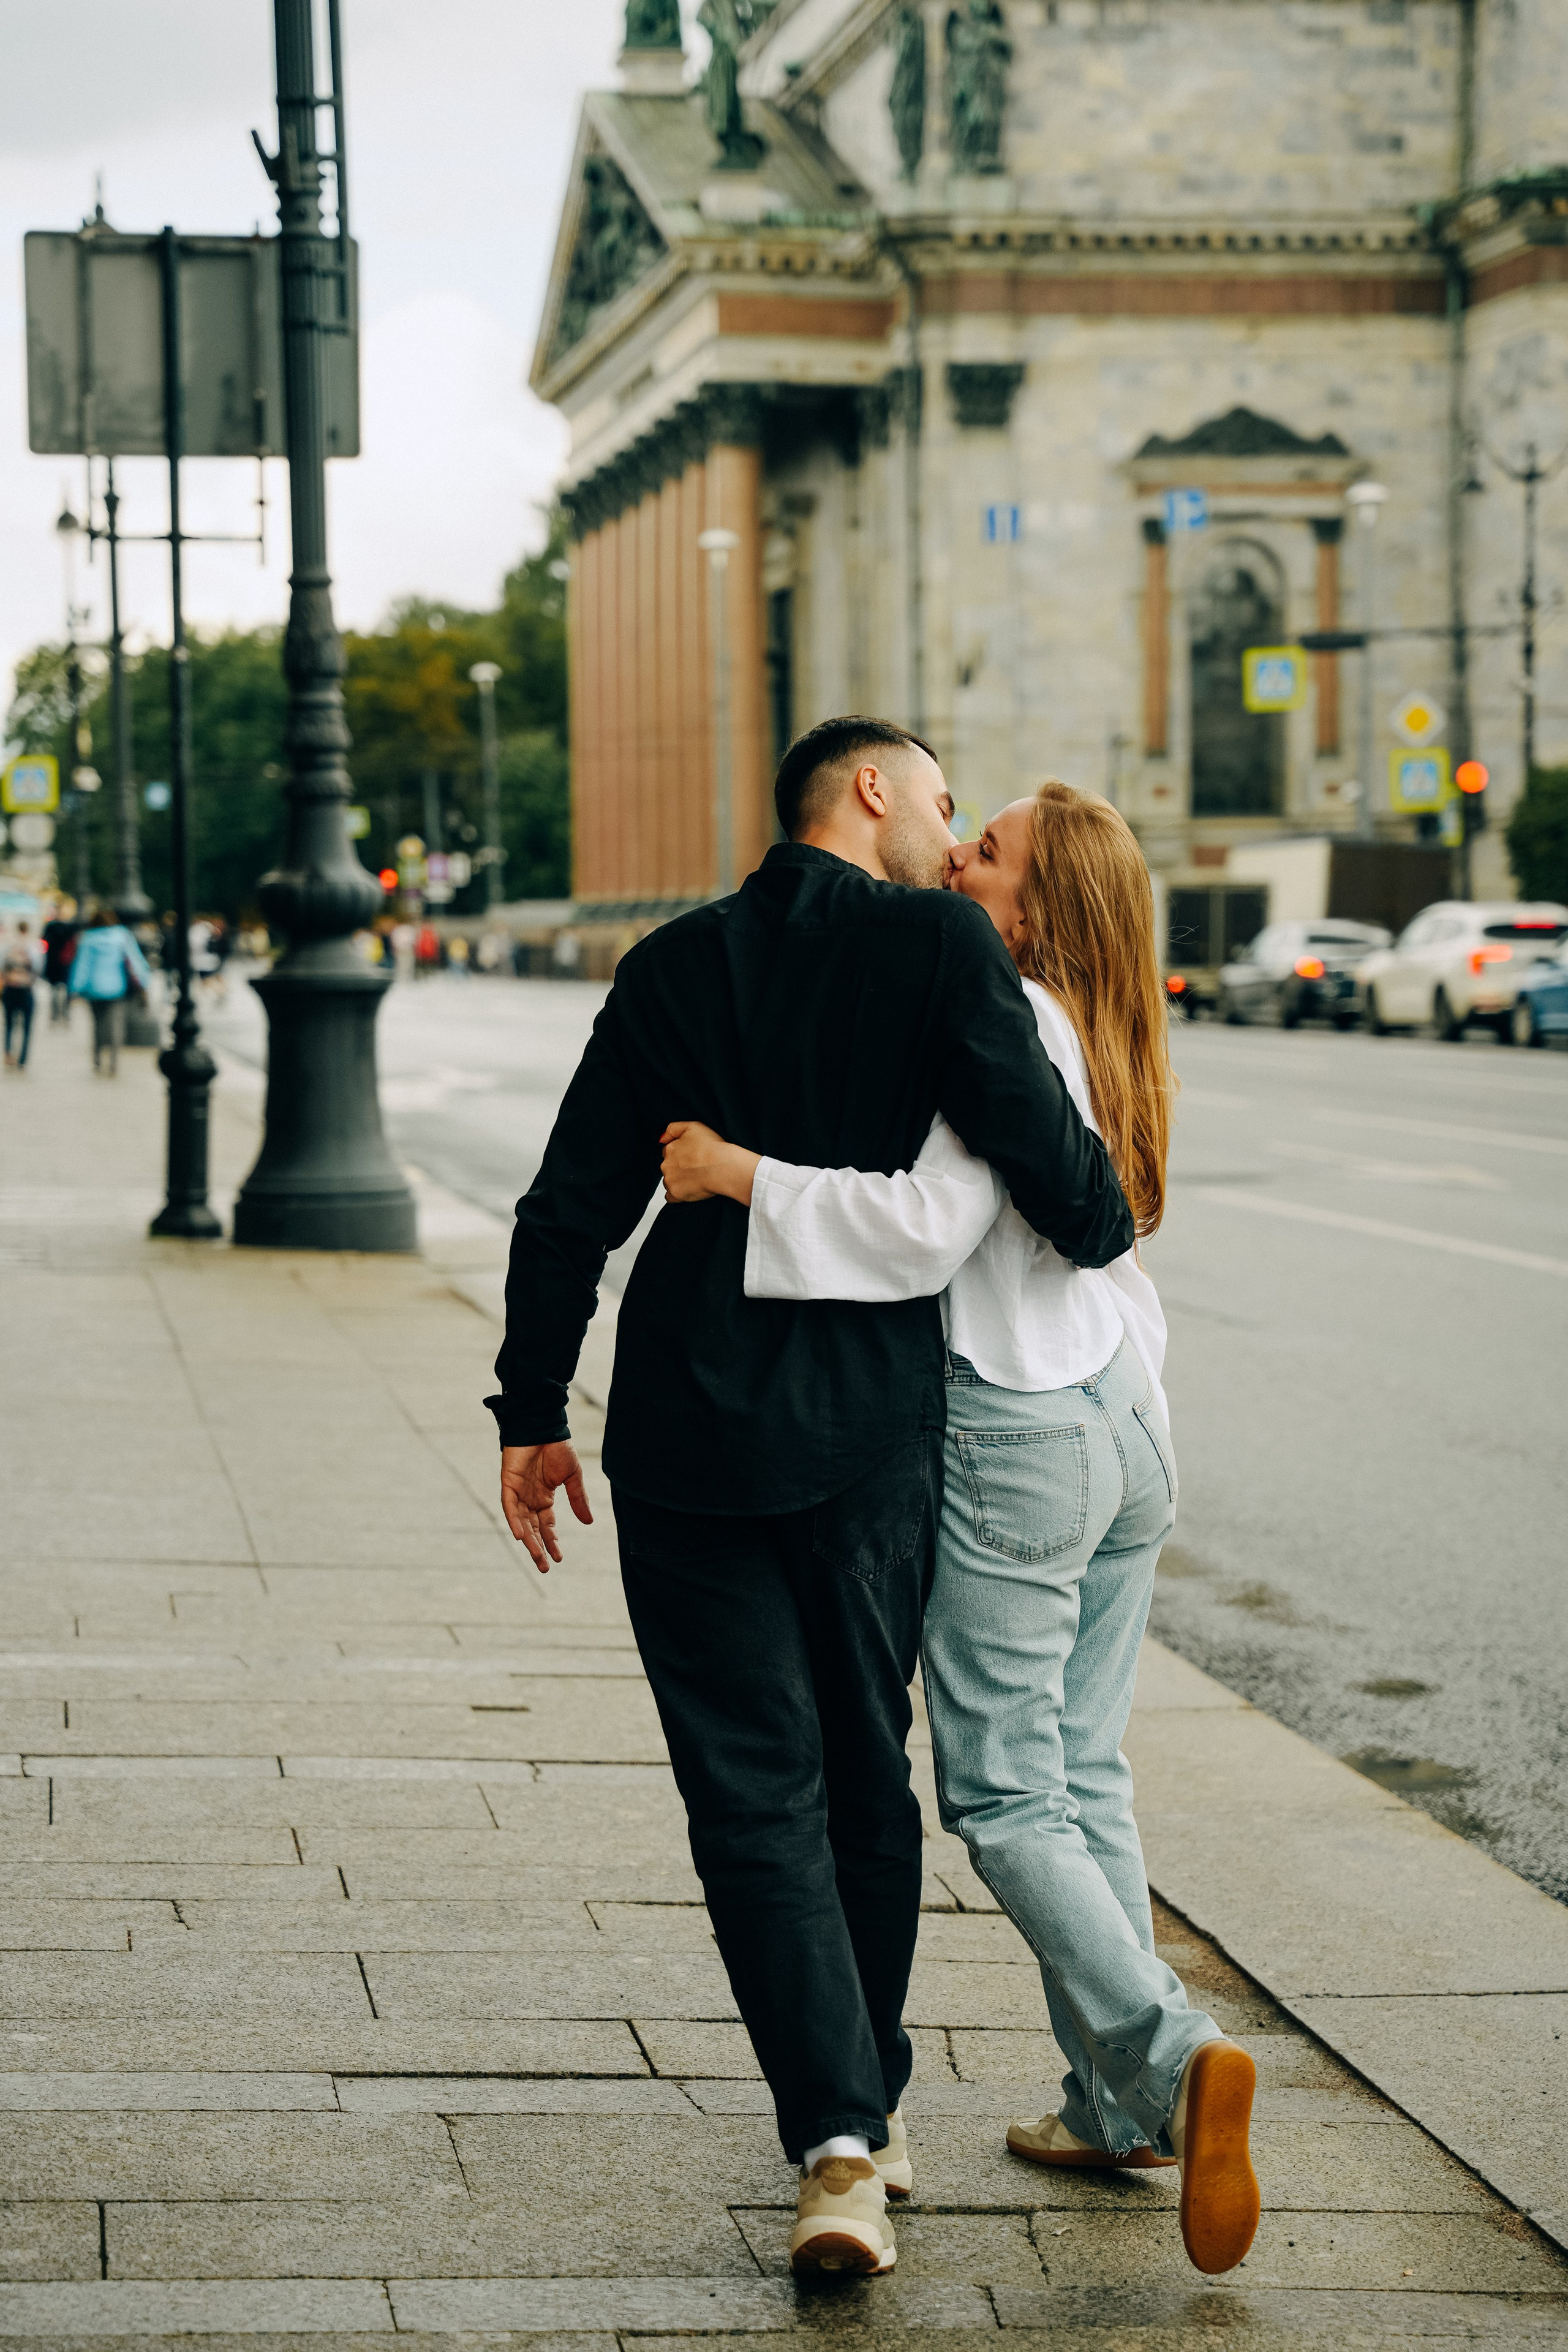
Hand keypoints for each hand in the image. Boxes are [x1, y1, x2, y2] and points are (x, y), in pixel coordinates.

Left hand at [500, 1442, 592, 1573]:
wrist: (544, 1427)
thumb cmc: (558, 1448)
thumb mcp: (573, 1477)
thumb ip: (578, 1499)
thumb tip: (589, 1522)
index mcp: (544, 1498)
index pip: (547, 1525)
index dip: (552, 1541)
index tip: (559, 1558)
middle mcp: (530, 1499)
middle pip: (533, 1530)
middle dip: (538, 1548)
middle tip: (544, 1568)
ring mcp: (518, 1492)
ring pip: (521, 1523)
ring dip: (528, 1541)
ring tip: (536, 1557)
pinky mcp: (508, 1484)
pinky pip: (509, 1507)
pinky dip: (514, 1521)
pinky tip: (520, 1535)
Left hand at [660, 1120, 761, 1205]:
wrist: (723, 1167)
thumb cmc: (713, 1147)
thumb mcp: (693, 1126)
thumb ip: (673, 1128)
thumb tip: (662, 1139)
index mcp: (670, 1149)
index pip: (668, 1151)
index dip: (681, 1153)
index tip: (691, 1156)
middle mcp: (666, 1165)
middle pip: (668, 1167)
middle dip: (678, 1167)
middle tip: (696, 1168)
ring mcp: (670, 1180)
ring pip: (669, 1181)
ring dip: (678, 1180)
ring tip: (696, 1178)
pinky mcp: (676, 1194)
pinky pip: (671, 1197)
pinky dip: (677, 1195)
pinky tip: (689, 1190)